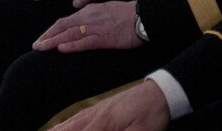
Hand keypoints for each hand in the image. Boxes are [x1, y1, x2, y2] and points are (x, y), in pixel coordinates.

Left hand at [33, 0, 139, 52]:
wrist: (143, 16)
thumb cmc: (126, 14)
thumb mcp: (105, 9)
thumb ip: (91, 14)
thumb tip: (81, 18)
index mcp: (89, 11)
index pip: (65, 21)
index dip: (52, 30)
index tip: (43, 38)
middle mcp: (89, 18)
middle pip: (63, 26)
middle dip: (47, 36)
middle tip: (35, 45)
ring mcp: (96, 28)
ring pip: (69, 34)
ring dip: (53, 41)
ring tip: (40, 48)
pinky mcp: (104, 38)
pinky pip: (85, 42)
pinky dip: (72, 45)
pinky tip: (61, 49)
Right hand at [50, 79, 169, 129]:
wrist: (160, 93)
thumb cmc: (152, 115)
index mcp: (102, 124)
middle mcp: (94, 117)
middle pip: (67, 130)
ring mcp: (97, 111)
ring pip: (69, 124)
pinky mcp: (102, 110)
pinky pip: (77, 118)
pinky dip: (64, 125)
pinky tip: (61, 127)